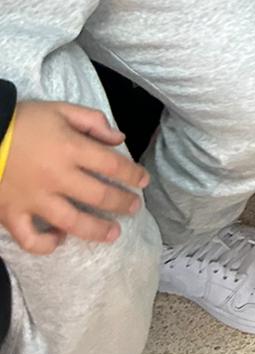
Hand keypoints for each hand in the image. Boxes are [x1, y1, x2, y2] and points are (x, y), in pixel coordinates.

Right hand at [0, 102, 147, 254]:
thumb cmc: (24, 120)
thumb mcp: (61, 109)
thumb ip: (93, 121)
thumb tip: (119, 138)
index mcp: (71, 148)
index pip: (112, 165)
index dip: (132, 174)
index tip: (144, 181)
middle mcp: (57, 177)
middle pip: (98, 196)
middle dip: (122, 203)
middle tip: (135, 208)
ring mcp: (35, 199)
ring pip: (71, 222)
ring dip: (96, 230)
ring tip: (113, 234)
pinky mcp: (13, 214)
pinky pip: (31, 239)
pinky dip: (46, 244)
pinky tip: (59, 240)